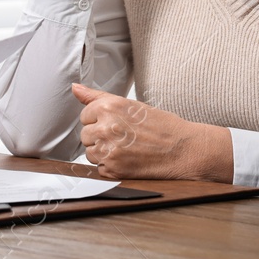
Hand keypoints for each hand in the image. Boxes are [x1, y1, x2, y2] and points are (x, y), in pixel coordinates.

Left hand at [72, 84, 231, 181]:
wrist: (183, 149)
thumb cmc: (160, 125)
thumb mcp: (130, 104)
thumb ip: (97, 97)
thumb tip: (75, 88)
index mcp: (108, 107)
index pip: (85, 115)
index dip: (100, 120)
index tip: (117, 123)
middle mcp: (105, 127)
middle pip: (85, 135)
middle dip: (100, 137)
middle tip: (124, 137)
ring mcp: (108, 150)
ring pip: (90, 153)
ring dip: (104, 153)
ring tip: (127, 148)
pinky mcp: (112, 170)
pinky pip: (99, 168)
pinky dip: (111, 167)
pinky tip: (128, 160)